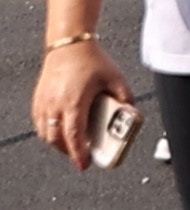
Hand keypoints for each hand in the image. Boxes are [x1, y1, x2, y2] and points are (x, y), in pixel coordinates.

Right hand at [30, 37, 129, 161]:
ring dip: (58, 144)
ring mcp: (44, 102)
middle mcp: (55, 104)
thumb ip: (126, 98)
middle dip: (69, 152)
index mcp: (75, 102)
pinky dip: (49, 133)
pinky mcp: (38, 99)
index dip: (79, 153)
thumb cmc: (92, 61)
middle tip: (82, 157)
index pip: (74, 135)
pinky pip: (40, 124)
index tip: (85, 164)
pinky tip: (61, 132)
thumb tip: (132, 115)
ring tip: (73, 146)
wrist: (69, 44)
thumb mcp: (116, 79)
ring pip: (45, 134)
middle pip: (57, 139)